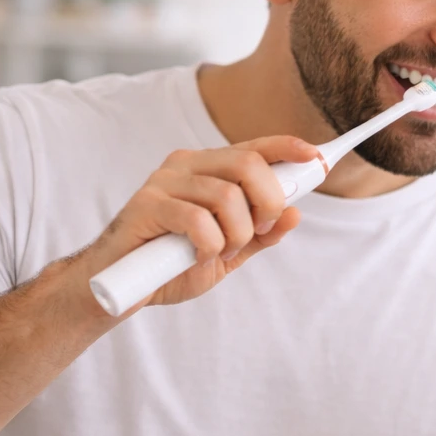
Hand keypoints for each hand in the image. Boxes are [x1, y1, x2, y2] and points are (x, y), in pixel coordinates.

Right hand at [72, 135, 321, 312]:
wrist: (121, 288)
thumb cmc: (172, 265)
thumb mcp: (228, 251)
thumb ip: (260, 234)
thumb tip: (295, 214)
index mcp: (208, 169)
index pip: (254, 147)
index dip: (287, 148)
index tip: (314, 157)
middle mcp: (186, 166)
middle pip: (248, 164)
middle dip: (267, 202)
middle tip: (257, 230)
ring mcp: (164, 182)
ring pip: (227, 196)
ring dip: (236, 234)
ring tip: (219, 253)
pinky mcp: (147, 205)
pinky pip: (199, 220)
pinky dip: (210, 245)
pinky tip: (199, 256)